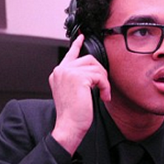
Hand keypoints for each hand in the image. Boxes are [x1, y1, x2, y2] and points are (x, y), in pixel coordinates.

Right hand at [48, 34, 110, 153]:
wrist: (68, 126)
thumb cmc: (71, 115)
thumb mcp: (73, 93)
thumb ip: (78, 80)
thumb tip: (93, 74)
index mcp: (58, 73)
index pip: (69, 54)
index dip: (77, 45)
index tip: (82, 37)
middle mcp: (61, 70)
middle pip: (88, 60)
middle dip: (100, 73)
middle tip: (103, 88)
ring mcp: (68, 72)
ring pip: (96, 67)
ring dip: (104, 82)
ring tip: (103, 94)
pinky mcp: (78, 77)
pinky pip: (100, 76)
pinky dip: (105, 87)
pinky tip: (103, 97)